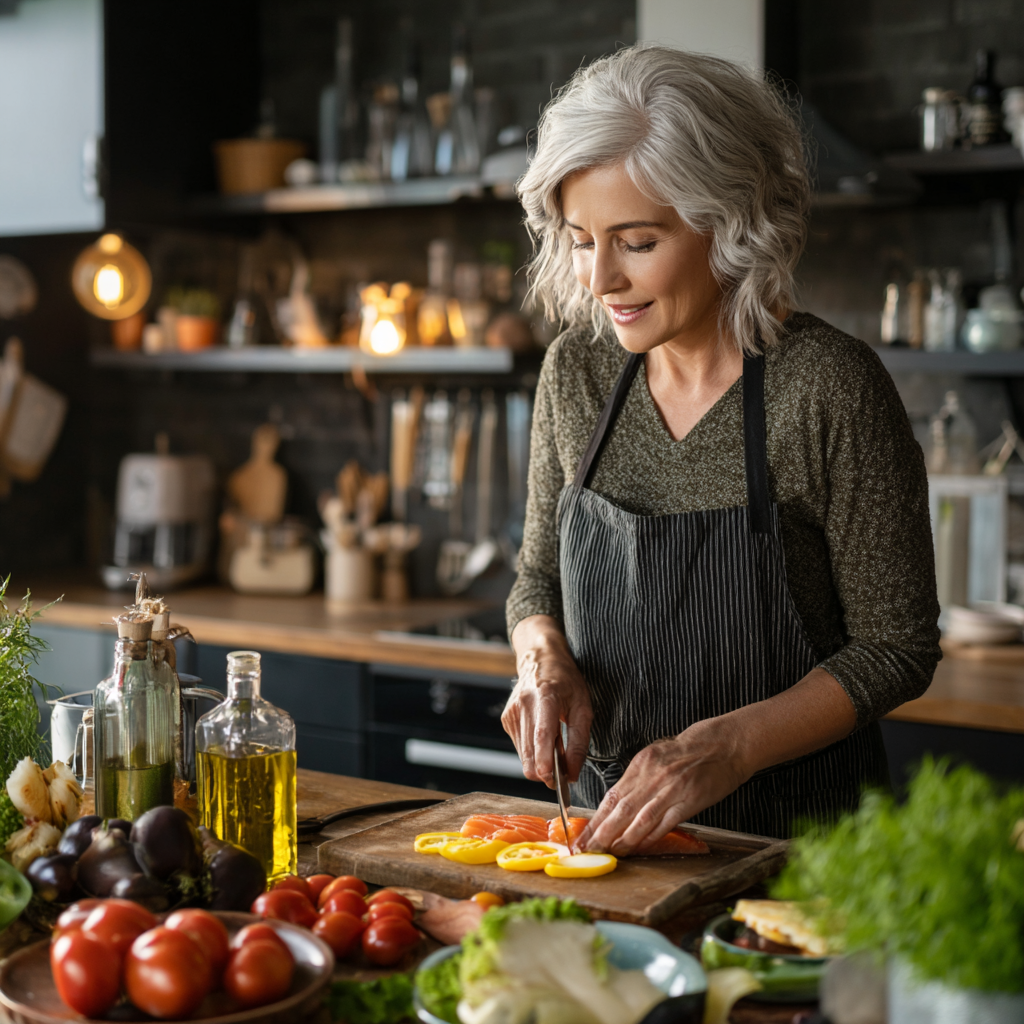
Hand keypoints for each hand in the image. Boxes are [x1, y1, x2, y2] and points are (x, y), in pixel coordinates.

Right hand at [504, 615, 591, 786]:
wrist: (540, 660)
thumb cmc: (566, 681)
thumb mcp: (583, 706)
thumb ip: (579, 742)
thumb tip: (572, 774)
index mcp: (545, 696)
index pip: (542, 735)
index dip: (546, 761)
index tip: (554, 780)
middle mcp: (523, 704)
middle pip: (529, 753)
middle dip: (546, 772)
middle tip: (564, 773)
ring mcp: (511, 713)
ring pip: (523, 757)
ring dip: (540, 764)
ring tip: (556, 749)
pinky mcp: (506, 720)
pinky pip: (520, 749)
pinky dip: (534, 753)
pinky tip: (544, 739)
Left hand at [576, 718, 750, 855]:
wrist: (722, 745)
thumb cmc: (689, 751)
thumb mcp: (656, 756)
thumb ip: (637, 778)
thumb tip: (618, 802)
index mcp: (641, 764)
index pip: (611, 796)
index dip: (596, 819)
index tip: (583, 835)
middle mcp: (652, 777)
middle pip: (620, 809)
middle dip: (601, 833)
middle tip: (587, 849)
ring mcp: (670, 789)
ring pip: (640, 819)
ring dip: (623, 839)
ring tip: (610, 853)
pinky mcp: (689, 801)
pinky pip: (665, 823)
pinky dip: (651, 837)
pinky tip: (640, 848)